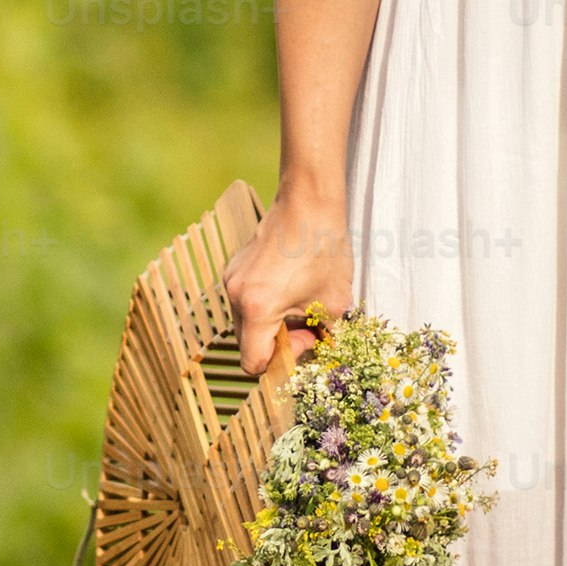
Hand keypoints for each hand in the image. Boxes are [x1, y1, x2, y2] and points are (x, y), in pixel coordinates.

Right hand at [219, 191, 356, 386]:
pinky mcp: (234, 267)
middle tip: (306, 323)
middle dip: (277, 342)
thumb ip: (326, 336)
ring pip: (246, 322)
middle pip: (247, 343)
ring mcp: (231, 280)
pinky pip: (245, 301)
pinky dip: (265, 304)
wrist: (309, 203)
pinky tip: (290, 286)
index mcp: (258, 309)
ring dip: (271, 323)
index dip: (280, 362)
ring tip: (299, 303)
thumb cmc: (323, 249)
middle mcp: (236, 295)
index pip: (253, 363)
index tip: (305, 338)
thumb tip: (322, 351)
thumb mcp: (335, 303)